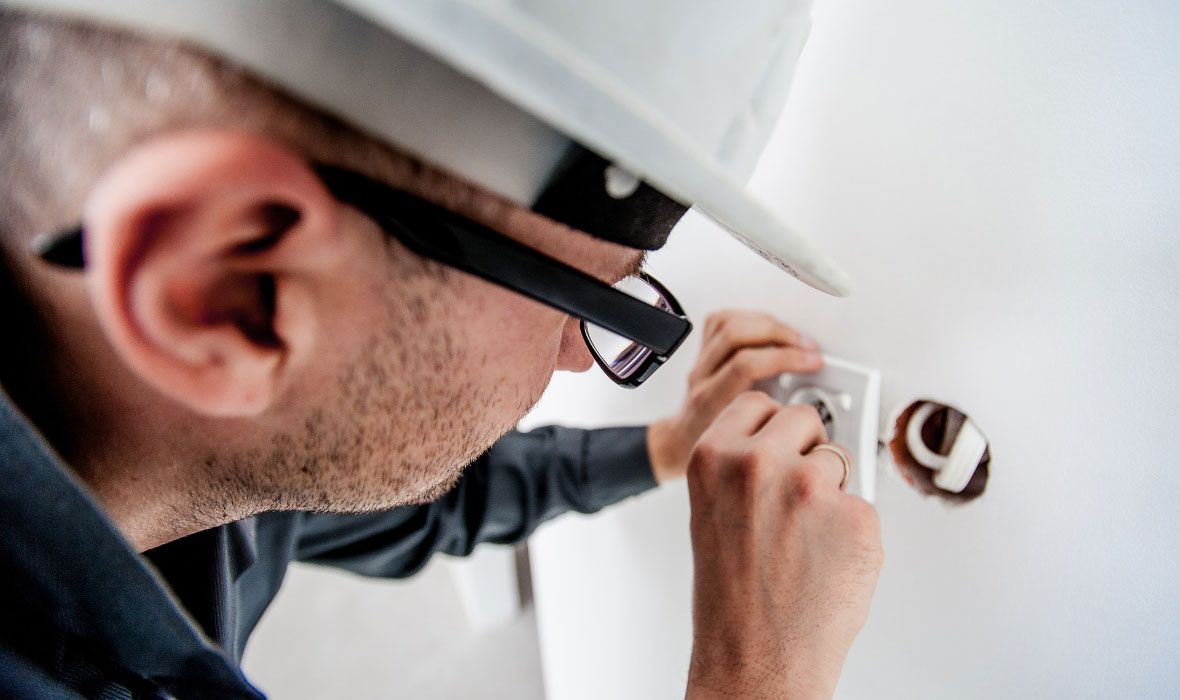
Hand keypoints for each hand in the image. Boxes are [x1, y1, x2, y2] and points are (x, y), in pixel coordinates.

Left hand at [648, 310, 821, 482]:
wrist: (683, 443)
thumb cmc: (713, 449)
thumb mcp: (748, 445)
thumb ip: (774, 426)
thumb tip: (814, 409)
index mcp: (711, 401)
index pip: (746, 364)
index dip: (784, 358)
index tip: (812, 363)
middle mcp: (702, 376)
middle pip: (736, 334)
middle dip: (779, 334)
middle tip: (807, 348)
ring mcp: (700, 361)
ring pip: (728, 322)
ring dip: (768, 323)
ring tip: (793, 337)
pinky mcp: (702, 350)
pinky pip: (721, 320)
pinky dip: (749, 317)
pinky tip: (768, 327)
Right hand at [685, 393, 882, 698]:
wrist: (756, 660)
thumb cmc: (732, 598)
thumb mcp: (711, 513)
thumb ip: (740, 468)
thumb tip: (786, 445)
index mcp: (714, 457)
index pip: (758, 403)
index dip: (772, 427)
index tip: (778, 441)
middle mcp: (759, 462)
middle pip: (804, 419)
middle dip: (806, 449)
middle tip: (795, 495)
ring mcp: (810, 486)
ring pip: (839, 459)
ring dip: (832, 490)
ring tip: (806, 538)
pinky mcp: (856, 515)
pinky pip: (863, 503)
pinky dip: (853, 530)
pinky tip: (827, 560)